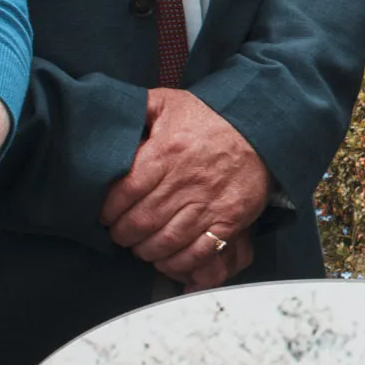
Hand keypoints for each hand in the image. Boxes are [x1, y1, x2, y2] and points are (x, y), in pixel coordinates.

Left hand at [99, 87, 272, 283]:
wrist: (260, 130)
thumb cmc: (209, 118)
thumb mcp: (169, 102)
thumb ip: (137, 108)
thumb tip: (107, 115)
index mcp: (166, 152)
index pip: (125, 191)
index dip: (109, 210)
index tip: (105, 216)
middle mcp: (186, 180)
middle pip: (142, 221)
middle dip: (123, 234)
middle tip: (120, 234)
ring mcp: (209, 203)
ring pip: (167, 240)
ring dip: (146, 251)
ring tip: (140, 247)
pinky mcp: (228, 220)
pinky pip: (199, 252)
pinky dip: (179, 263)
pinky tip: (167, 259)